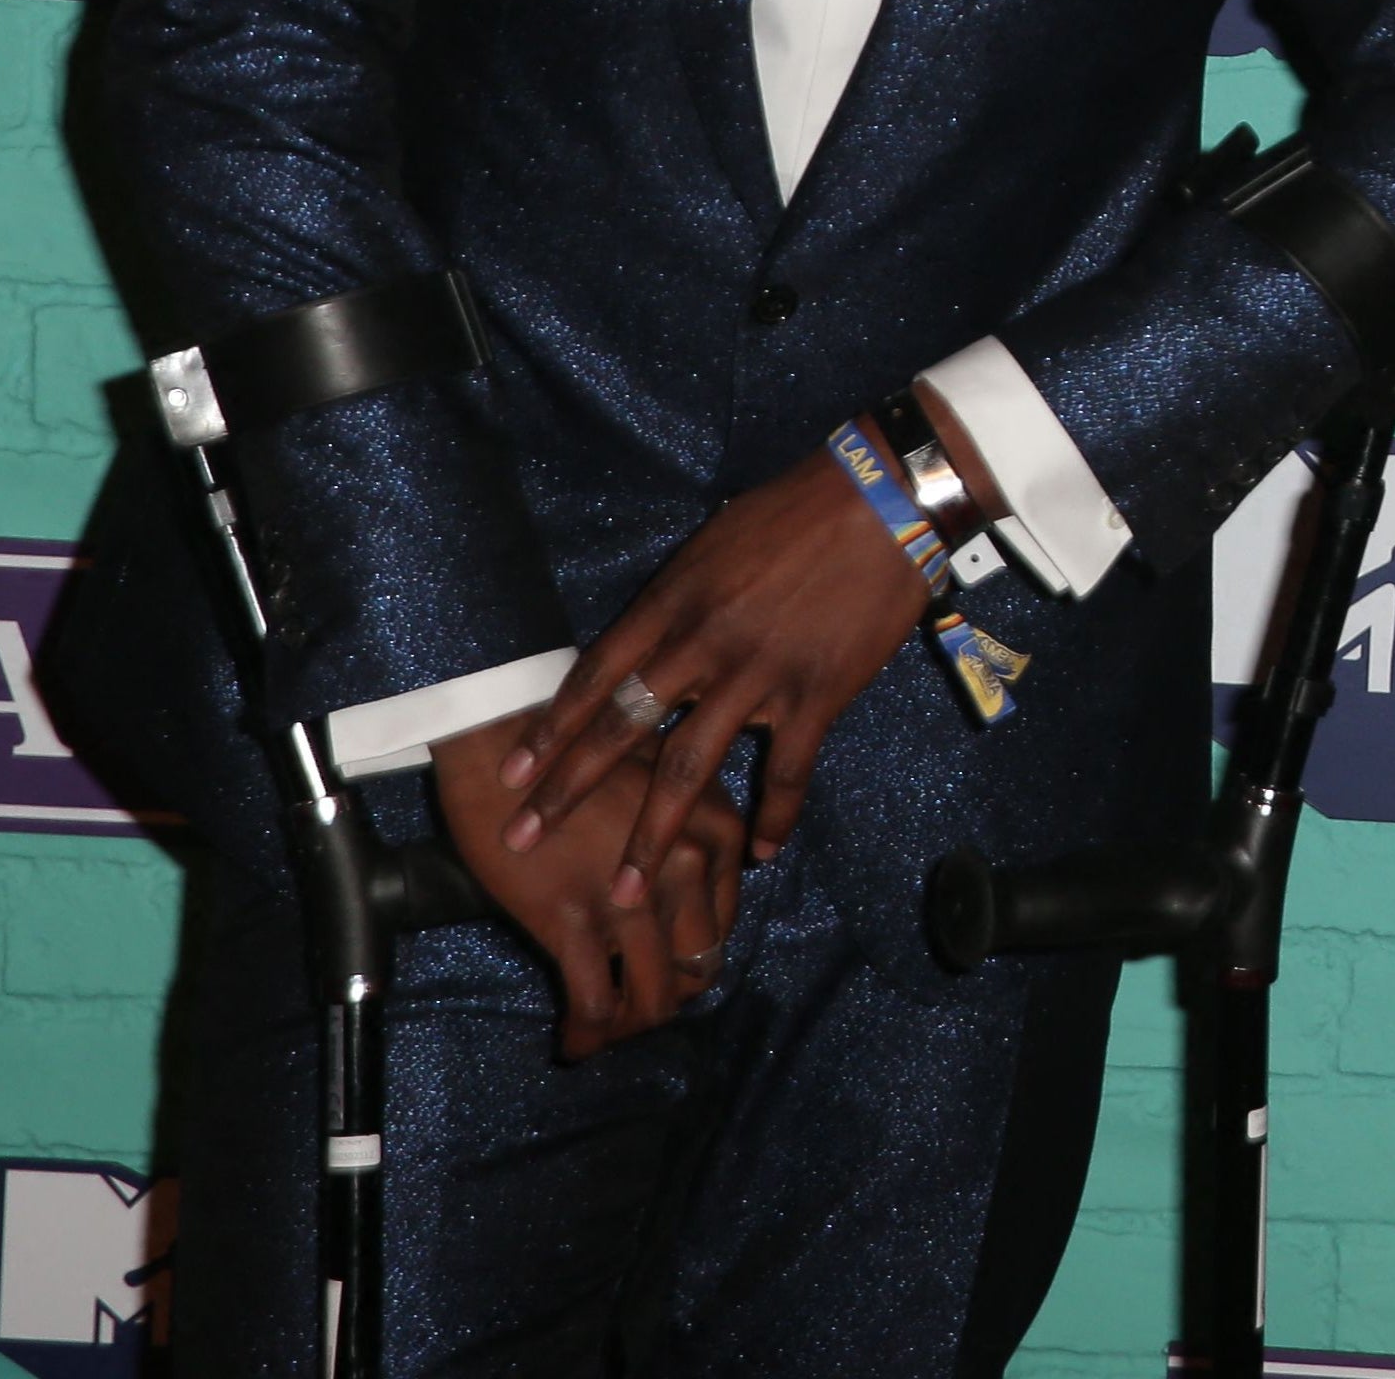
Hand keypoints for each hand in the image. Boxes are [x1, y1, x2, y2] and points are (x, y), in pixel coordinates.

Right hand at [430, 708, 742, 1057]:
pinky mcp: (573, 920)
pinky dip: (588, 1036)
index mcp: (717, 827)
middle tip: (632, 1010)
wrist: (501, 734)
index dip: (694, 960)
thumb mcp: (660, 778)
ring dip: (629, 1028)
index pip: (723, 924)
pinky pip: (596, 1005)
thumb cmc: (575, 750)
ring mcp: (634, 896)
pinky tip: (572, 1042)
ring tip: (603, 1034)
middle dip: (667, 999)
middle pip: (698, 968)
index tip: (664, 973)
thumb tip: (679, 898)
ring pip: (654, 999)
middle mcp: (690, 865)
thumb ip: (683, 832)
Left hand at [495, 449, 924, 901]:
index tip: (513, 773)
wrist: (881, 502)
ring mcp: (759, 677)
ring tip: (626, 893)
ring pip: (690, 771)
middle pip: (621, 732)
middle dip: (566, 791)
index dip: (551, 730)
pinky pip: (787, 771)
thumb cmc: (794, 511)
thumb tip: (649, 638)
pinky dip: (774, 815)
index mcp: (672, 604)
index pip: (595, 678)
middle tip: (522, 838)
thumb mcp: (713, 544)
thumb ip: (678, 599)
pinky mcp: (816, 695)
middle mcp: (702, 647)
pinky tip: (760, 852)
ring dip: (653, 837)